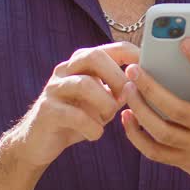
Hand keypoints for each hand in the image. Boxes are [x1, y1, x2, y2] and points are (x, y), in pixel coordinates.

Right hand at [16, 42, 138, 168]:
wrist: (39, 142)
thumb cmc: (77, 118)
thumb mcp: (102, 102)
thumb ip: (120, 92)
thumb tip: (144, 88)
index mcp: (83, 64)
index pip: (112, 48)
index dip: (133, 55)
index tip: (150, 68)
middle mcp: (66, 70)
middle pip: (93, 56)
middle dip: (116, 77)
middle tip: (125, 98)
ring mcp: (53, 89)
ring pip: (83, 84)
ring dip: (104, 103)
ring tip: (108, 117)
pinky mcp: (46, 111)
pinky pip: (74, 115)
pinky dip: (91, 127)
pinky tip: (95, 134)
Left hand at [120, 38, 189, 189]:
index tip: (185, 41)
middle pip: (176, 109)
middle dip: (150, 88)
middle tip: (133, 69)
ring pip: (161, 131)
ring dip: (140, 109)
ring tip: (128, 88)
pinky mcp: (186, 162)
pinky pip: (154, 152)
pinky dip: (136, 136)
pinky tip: (127, 117)